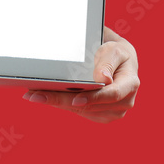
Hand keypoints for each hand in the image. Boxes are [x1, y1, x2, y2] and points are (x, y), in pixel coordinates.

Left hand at [22, 26, 138, 122]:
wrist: (118, 60)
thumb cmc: (116, 51)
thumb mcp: (115, 49)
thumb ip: (108, 62)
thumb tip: (104, 79)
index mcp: (130, 85)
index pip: (110, 94)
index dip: (91, 98)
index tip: (74, 99)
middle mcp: (124, 102)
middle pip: (89, 105)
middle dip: (61, 100)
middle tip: (36, 95)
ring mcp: (112, 111)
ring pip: (80, 110)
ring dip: (56, 103)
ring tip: (34, 95)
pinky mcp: (100, 114)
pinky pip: (78, 111)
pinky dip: (61, 104)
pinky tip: (44, 97)